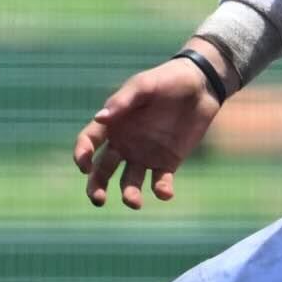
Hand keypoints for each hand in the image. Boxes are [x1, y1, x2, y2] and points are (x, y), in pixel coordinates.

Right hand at [74, 53, 221, 208]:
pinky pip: (160, 182)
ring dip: (129, 194)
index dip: (82, 155)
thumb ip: (123, 102)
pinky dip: (161, 191)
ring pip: (129, 182)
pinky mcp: (167, 162)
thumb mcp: (144, 85)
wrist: (200, 86)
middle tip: (98, 199)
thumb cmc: (167, 79)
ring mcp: (144, 155)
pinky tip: (165, 193)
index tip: (84, 166)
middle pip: (102, 170)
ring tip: (134, 202)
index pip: (89, 142)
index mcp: (113, 124)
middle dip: (96, 186)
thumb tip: (99, 118)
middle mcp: (124, 143)